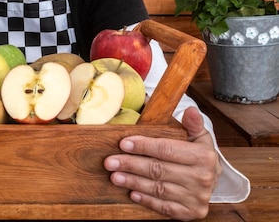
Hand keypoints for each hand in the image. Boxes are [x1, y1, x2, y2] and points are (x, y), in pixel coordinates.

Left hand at [104, 107, 220, 220]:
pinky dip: (147, 200)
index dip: (143, 146)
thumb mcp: (199, 136)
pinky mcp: (191, 213)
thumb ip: (192, 123)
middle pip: (159, 169)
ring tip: (115, 176)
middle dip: (131, 165)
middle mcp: (203, 178)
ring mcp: (197, 197)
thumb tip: (190, 111)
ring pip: (159, 188)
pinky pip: (165, 207)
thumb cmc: (198, 153)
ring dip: (134, 182)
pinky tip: (132, 193)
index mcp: (204, 156)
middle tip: (110, 162)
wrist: (213, 179)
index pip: (167, 149)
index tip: (123, 143)